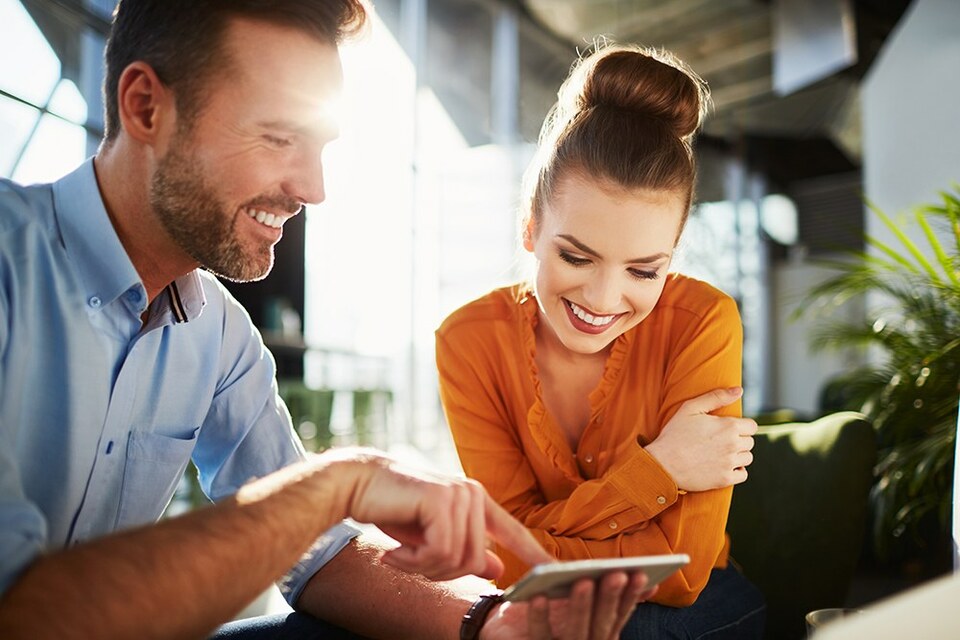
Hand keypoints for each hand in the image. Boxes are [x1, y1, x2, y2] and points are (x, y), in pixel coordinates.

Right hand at [332, 448, 552, 580]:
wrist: (356, 485)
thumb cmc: (391, 510)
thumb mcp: (431, 538)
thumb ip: (465, 550)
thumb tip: (498, 570)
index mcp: (476, 501)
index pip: (513, 531)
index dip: (534, 554)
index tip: (553, 572)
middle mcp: (473, 493)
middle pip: (474, 560)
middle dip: (438, 572)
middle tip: (408, 563)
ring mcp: (459, 493)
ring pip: (457, 559)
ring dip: (422, 568)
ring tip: (399, 554)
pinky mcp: (442, 499)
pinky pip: (439, 551)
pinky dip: (413, 561)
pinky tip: (394, 551)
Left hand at [482, 571, 655, 639]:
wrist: (509, 633)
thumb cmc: (553, 617)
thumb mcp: (584, 606)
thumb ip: (608, 598)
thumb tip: (647, 583)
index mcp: (600, 633)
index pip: (619, 615)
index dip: (630, 596)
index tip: (639, 574)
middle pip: (602, 625)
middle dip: (609, 598)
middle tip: (615, 574)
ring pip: (577, 632)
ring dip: (581, 607)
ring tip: (583, 581)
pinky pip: (541, 636)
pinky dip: (541, 617)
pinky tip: (539, 597)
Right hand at [645, 387, 756, 490]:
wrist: (662, 463)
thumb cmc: (674, 434)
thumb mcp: (691, 408)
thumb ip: (716, 397)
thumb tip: (739, 390)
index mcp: (728, 426)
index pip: (752, 426)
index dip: (741, 426)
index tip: (728, 429)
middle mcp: (733, 445)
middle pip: (750, 442)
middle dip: (739, 440)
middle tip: (720, 441)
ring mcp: (730, 463)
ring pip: (747, 458)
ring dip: (738, 455)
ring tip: (720, 453)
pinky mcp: (725, 479)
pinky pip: (743, 475)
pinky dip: (736, 471)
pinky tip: (723, 466)